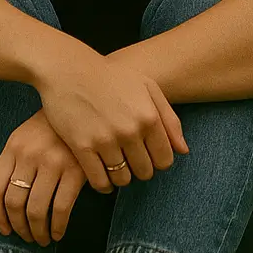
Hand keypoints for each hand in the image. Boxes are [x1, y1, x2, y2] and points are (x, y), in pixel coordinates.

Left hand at [0, 111, 87, 244]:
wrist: (85, 108)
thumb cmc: (53, 128)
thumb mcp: (26, 136)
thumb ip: (14, 162)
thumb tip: (6, 204)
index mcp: (13, 146)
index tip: (4, 229)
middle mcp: (29, 154)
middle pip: (14, 203)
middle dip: (19, 228)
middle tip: (27, 238)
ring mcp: (52, 162)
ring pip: (36, 210)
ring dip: (37, 232)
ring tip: (42, 239)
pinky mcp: (75, 170)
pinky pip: (61, 209)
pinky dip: (57, 227)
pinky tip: (58, 233)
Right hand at [33, 47, 187, 193]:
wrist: (68, 69)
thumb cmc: (110, 76)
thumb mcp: (147, 87)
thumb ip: (169, 119)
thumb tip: (183, 150)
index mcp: (149, 116)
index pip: (165, 160)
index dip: (157, 161)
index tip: (147, 154)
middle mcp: (130, 130)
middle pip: (145, 172)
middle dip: (139, 168)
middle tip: (129, 158)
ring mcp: (106, 140)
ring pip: (123, 179)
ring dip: (120, 176)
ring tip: (114, 163)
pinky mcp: (82, 147)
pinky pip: (99, 181)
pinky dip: (103, 184)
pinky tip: (101, 175)